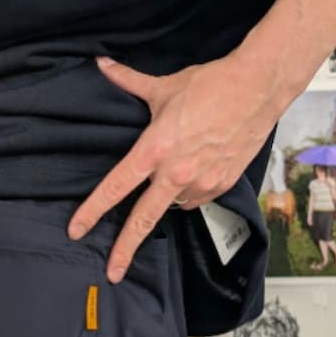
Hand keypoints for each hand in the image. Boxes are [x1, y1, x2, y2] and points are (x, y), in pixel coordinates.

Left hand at [67, 54, 278, 281]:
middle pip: (143, 220)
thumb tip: (101, 64)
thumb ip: (127, 80)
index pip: (116, 187)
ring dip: (165, 200)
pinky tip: (192, 173)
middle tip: (112, 272)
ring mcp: (202, 182)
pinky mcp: (223, 185)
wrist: (258, 88)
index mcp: (154, 150)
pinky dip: (189, 192)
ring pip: (173, 205)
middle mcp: (176, 173)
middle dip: (125, 249)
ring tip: (171, 175)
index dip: (93, 210)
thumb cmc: (210, 85)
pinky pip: (197, 199)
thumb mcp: (163, 86)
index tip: (76, 229)